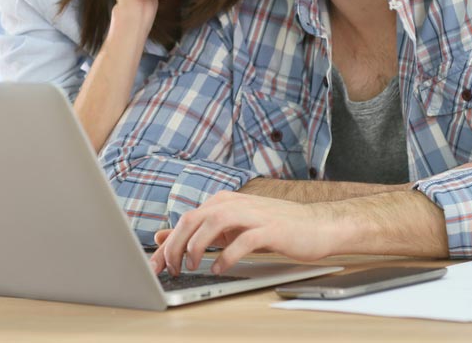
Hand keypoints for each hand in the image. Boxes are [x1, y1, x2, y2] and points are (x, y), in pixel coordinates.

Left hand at [150, 191, 335, 276]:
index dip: (168, 243)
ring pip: (214, 223)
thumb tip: (163, 239)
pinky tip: (219, 269)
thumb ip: (200, 232)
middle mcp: (235, 203)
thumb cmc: (273, 228)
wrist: (315, 226)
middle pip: (194, 219)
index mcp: (223, 202)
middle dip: (176, 245)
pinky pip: (243, 240)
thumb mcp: (231, 229)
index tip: (156, 265)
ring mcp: (253, 214)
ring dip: (198, 246)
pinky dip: (227, 255)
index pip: (187, 219)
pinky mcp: (270, 228)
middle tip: (170, 269)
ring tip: (191, 266)